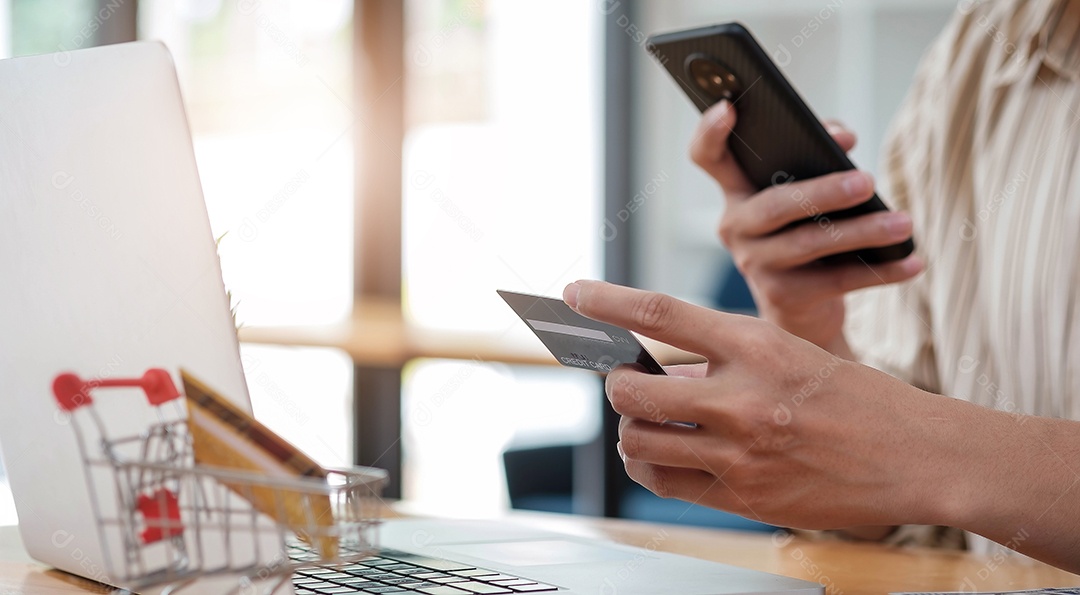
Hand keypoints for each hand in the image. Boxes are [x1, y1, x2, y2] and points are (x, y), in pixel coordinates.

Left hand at [564, 280, 963, 529]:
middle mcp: (743, 398)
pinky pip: (664, 481)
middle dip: (615, 382)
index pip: (661, 313)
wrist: (919, 456)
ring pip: (638, 440)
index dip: (607, 301)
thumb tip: (658, 375)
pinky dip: (650, 464)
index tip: (573, 292)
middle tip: (625, 379)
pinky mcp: (744, 497)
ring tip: (647, 419)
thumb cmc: (854, 397)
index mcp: (758, 345)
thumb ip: (722, 362)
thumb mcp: (790, 355)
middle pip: (630, 389)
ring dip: (631, 427)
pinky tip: (662, 453)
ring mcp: (741, 453)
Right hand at [691, 102, 922, 352]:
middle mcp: (736, 226)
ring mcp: (755, 265)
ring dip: (862, 232)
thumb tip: (841, 139)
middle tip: (866, 181)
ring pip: (808, 244)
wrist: (800, 304)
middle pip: (773, 205)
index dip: (710, 132)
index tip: (728, 107)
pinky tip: (912, 261)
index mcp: (737, 191)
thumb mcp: (804, 189)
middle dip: (822, 193)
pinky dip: (880, 271)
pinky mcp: (783, 297)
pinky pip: (836, 281)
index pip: (708, 156)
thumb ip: (819, 152)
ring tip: (903, 222)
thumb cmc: (805, 228)